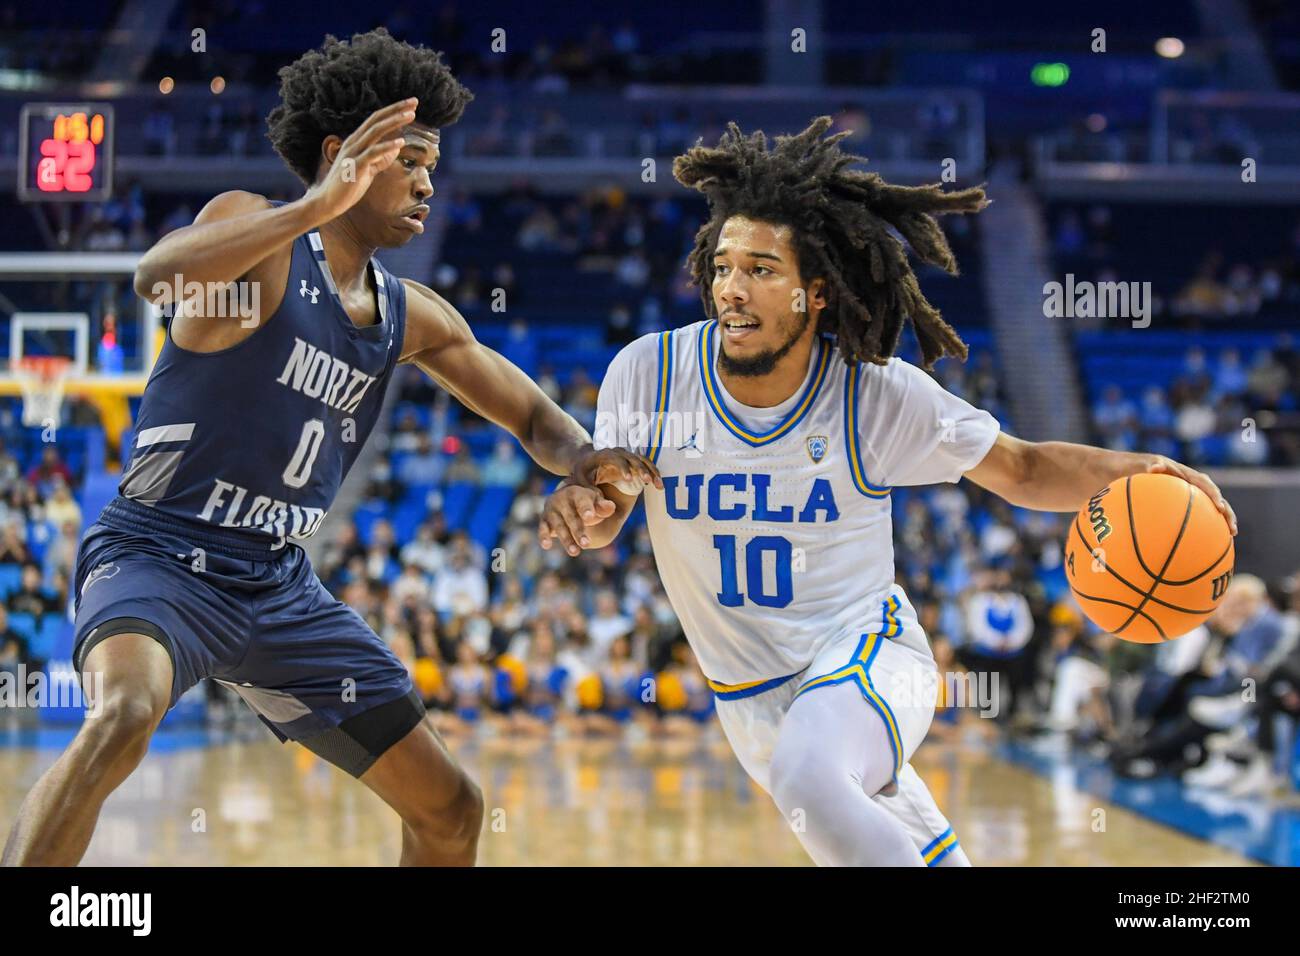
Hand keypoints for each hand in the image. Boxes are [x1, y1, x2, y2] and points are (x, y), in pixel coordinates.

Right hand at [303, 98, 417, 221]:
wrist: (328, 203)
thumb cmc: (347, 187)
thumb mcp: (368, 170)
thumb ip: (381, 159)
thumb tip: (396, 148)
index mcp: (356, 141)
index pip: (376, 120)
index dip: (393, 111)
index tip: (410, 106)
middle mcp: (353, 142)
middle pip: (376, 120)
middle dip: (396, 109)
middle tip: (414, 101)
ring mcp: (353, 153)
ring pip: (375, 131)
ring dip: (394, 122)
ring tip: (411, 115)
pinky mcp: (355, 166)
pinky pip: (373, 153)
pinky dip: (387, 146)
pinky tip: (401, 142)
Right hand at [538, 482, 615, 555]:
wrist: (567, 496)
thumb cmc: (586, 501)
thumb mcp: (596, 500)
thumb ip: (603, 506)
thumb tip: (611, 507)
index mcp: (576, 493)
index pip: (582, 503)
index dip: (586, 510)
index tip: (590, 517)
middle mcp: (561, 500)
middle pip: (571, 518)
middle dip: (578, 531)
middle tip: (586, 544)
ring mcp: (551, 510)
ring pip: (559, 527)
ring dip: (566, 540)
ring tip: (575, 552)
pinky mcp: (544, 520)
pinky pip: (543, 529)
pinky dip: (544, 536)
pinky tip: (546, 546)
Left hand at [572, 447, 662, 494]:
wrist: (586, 459)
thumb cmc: (582, 470)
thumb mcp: (579, 479)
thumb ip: (588, 490)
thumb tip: (600, 503)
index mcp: (604, 455)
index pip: (616, 458)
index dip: (623, 467)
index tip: (629, 479)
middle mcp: (618, 452)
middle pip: (633, 458)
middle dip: (641, 469)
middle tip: (648, 480)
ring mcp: (628, 455)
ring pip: (643, 460)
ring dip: (652, 471)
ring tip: (659, 485)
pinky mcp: (634, 460)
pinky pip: (647, 464)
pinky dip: (654, 473)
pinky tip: (659, 485)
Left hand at [1146, 456, 1236, 534]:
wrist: (1146, 468)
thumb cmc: (1147, 466)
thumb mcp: (1148, 464)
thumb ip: (1153, 465)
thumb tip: (1155, 467)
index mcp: (1189, 475)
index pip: (1205, 484)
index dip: (1214, 495)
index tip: (1219, 506)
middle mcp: (1197, 485)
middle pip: (1216, 498)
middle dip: (1227, 511)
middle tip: (1232, 526)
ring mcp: (1196, 494)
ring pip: (1214, 507)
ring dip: (1225, 518)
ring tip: (1232, 534)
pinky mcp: (1193, 502)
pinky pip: (1204, 513)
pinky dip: (1211, 524)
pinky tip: (1214, 540)